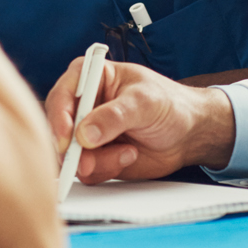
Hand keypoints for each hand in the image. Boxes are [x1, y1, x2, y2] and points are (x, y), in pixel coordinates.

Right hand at [45, 59, 234, 182]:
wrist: (189, 133)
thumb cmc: (170, 105)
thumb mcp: (144, 103)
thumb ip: (114, 116)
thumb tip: (84, 134)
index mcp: (91, 77)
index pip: (62, 94)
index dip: (59, 116)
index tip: (68, 137)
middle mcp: (84, 105)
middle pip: (58, 129)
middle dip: (72, 149)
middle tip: (87, 162)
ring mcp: (88, 132)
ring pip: (71, 155)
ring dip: (96, 161)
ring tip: (128, 152)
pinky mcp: (95, 156)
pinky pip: (86, 171)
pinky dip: (107, 168)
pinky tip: (129, 155)